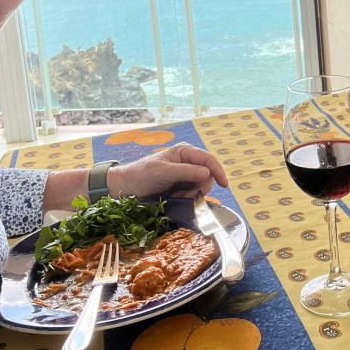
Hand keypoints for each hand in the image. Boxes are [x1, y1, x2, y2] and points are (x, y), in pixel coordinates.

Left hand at [106, 144, 228, 199]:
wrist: (126, 187)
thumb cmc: (142, 174)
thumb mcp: (164, 172)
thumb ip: (186, 171)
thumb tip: (207, 172)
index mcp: (185, 152)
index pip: (208, 159)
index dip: (218, 171)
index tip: (224, 185)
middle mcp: (188, 162)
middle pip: (208, 175)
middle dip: (200, 186)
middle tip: (185, 194)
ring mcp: (186, 174)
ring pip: (202, 185)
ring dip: (193, 194)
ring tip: (178, 196)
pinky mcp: (182, 186)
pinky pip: (194, 193)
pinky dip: (189, 197)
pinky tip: (177, 198)